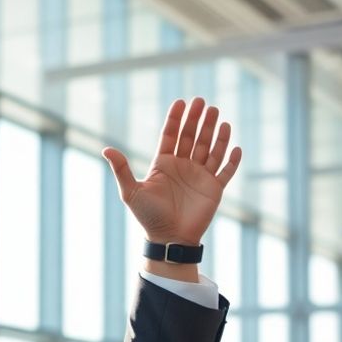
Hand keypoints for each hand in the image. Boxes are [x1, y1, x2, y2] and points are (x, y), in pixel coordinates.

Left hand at [101, 98, 241, 248]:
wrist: (168, 239)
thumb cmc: (148, 217)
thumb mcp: (131, 191)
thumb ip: (121, 169)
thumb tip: (106, 149)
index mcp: (164, 164)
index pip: (171, 135)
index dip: (176, 119)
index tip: (181, 102)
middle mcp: (183, 166)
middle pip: (192, 137)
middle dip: (198, 120)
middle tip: (203, 101)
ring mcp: (200, 176)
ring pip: (210, 148)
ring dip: (215, 133)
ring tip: (218, 115)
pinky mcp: (214, 189)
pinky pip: (226, 171)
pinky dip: (232, 159)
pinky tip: (235, 145)